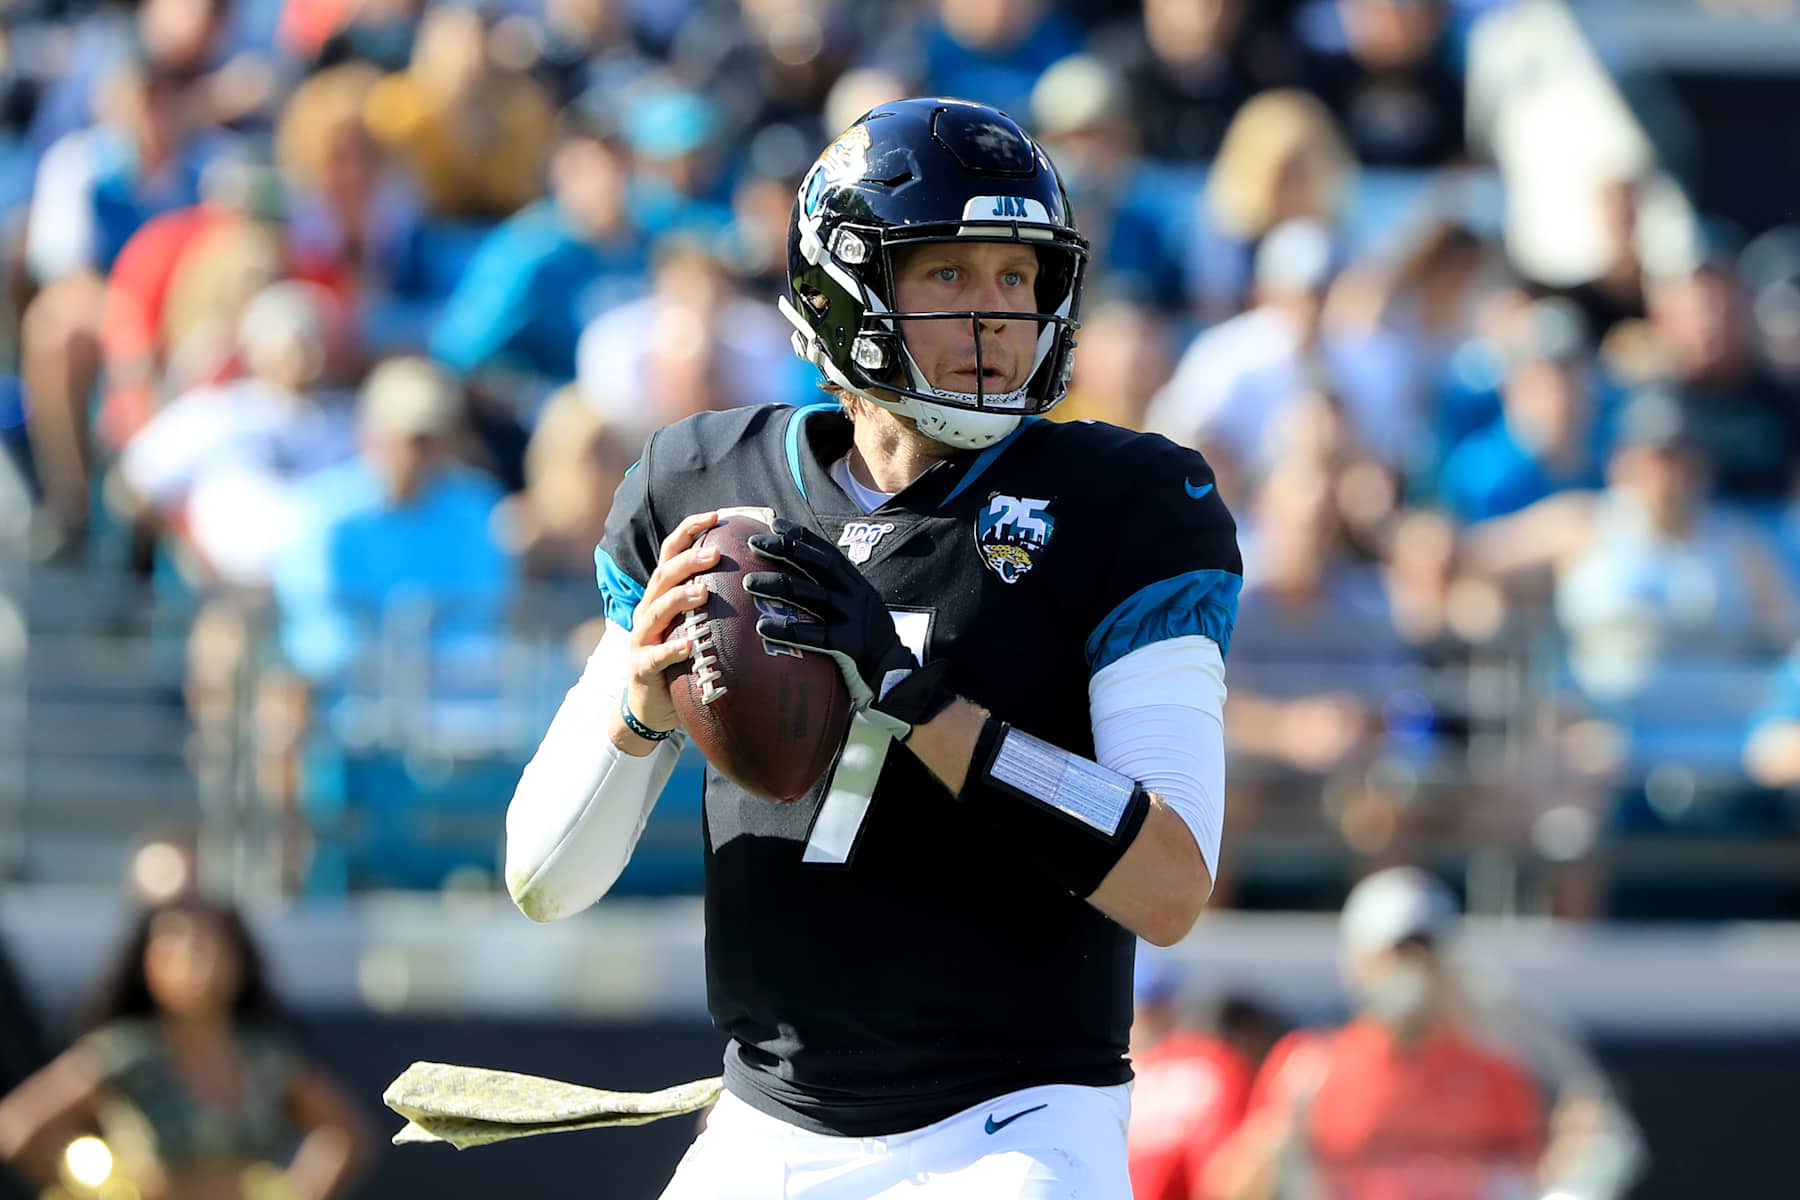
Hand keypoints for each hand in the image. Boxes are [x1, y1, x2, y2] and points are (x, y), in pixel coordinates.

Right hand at [616, 511, 720, 747]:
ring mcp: (642, 638)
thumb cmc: (682, 660)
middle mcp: (649, 610)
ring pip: (656, 610)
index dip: (689, 531)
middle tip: (715, 553)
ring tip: (703, 592)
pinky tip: (687, 644)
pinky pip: (656, 656)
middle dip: (688, 561)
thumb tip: (764, 578)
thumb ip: (718, 603)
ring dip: (679, 599)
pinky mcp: (641, 667)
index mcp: (663, 595)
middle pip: (663, 576)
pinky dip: (671, 649)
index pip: (671, 553)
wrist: (650, 705)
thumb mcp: (698, 626)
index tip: (716, 516)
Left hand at [743, 518, 951, 740]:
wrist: (896, 675)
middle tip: (755, 542)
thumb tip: (795, 583)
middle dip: (787, 550)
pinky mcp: (852, 645)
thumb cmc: (866, 644)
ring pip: (813, 596)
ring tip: (749, 582)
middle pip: (819, 565)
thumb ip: (833, 597)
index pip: (827, 553)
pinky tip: (763, 627)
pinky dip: (788, 630)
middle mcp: (857, 595)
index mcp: (857, 585)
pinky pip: (815, 636)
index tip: (775, 524)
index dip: (801, 536)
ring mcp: (856, 619)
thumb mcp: (855, 612)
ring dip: (779, 585)